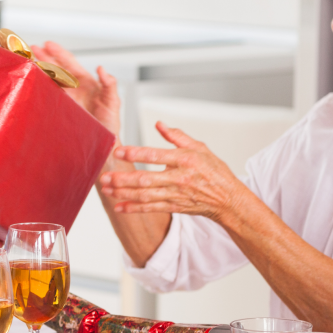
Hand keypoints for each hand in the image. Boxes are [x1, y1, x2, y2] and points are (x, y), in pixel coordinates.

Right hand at [31, 41, 120, 134]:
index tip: (49, 44)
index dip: (59, 53)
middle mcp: (74, 89)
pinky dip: (41, 87)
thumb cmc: (110, 125)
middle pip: (57, 69)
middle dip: (45, 57)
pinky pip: (49, 96)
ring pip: (51, 80)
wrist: (103, 144)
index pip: (70, 64)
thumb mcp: (113, 103)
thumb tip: (102, 69)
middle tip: (33, 48)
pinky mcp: (61, 110)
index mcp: (86, 83)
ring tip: (30, 61)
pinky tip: (33, 82)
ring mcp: (66, 99)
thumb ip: (109, 85)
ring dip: (41, 70)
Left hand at [99, 121, 244, 219]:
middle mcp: (179, 178)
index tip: (119, 151)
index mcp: (185, 160)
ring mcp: (176, 195)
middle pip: (146, 178)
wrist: (228, 199)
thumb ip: (177, 136)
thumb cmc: (214, 171)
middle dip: (123, 179)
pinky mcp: (174, 206)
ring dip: (123, 193)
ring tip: (106, 189)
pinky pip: (151, 208)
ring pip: (145, 195)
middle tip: (104, 176)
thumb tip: (159, 124)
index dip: (136, 153)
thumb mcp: (200, 147)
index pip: (156, 155)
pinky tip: (119, 207)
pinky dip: (134, 208)